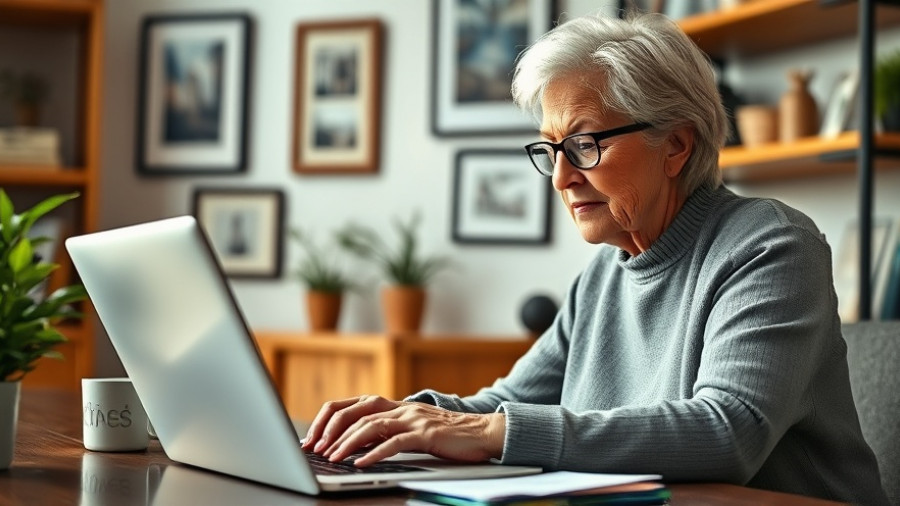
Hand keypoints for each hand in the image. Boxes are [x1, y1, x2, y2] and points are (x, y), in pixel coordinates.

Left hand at [300, 395, 505, 466]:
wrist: (482, 431)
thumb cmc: (447, 434)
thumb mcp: (411, 429)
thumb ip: (386, 431)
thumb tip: (354, 445)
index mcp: (393, 405)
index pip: (350, 404)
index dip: (328, 419)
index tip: (312, 438)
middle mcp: (400, 407)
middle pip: (354, 411)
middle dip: (330, 430)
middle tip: (315, 448)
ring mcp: (413, 419)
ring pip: (370, 426)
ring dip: (347, 443)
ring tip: (332, 458)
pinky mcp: (426, 434)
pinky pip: (395, 442)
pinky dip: (375, 453)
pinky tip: (361, 464)